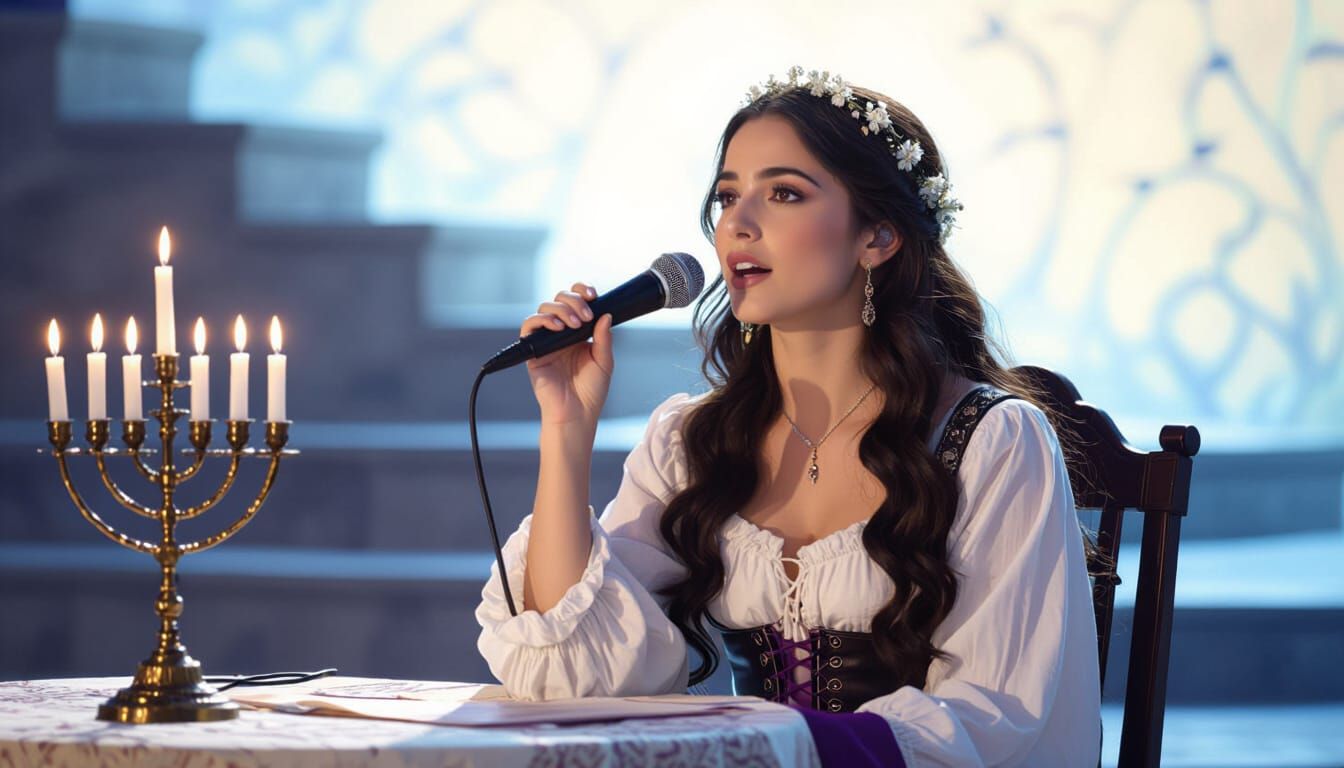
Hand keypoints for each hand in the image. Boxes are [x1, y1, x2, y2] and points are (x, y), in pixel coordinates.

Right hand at [520, 282, 613, 426]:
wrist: (576, 413)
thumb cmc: (590, 391)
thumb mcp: (604, 361)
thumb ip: (604, 337)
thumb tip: (605, 314)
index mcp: (579, 332)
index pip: (576, 302)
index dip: (581, 291)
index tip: (593, 295)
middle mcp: (561, 333)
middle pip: (559, 299)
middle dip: (573, 301)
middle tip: (585, 316)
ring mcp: (546, 340)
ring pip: (544, 308)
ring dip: (561, 310)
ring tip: (574, 324)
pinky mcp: (533, 350)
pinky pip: (529, 326)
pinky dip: (542, 320)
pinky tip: (557, 326)